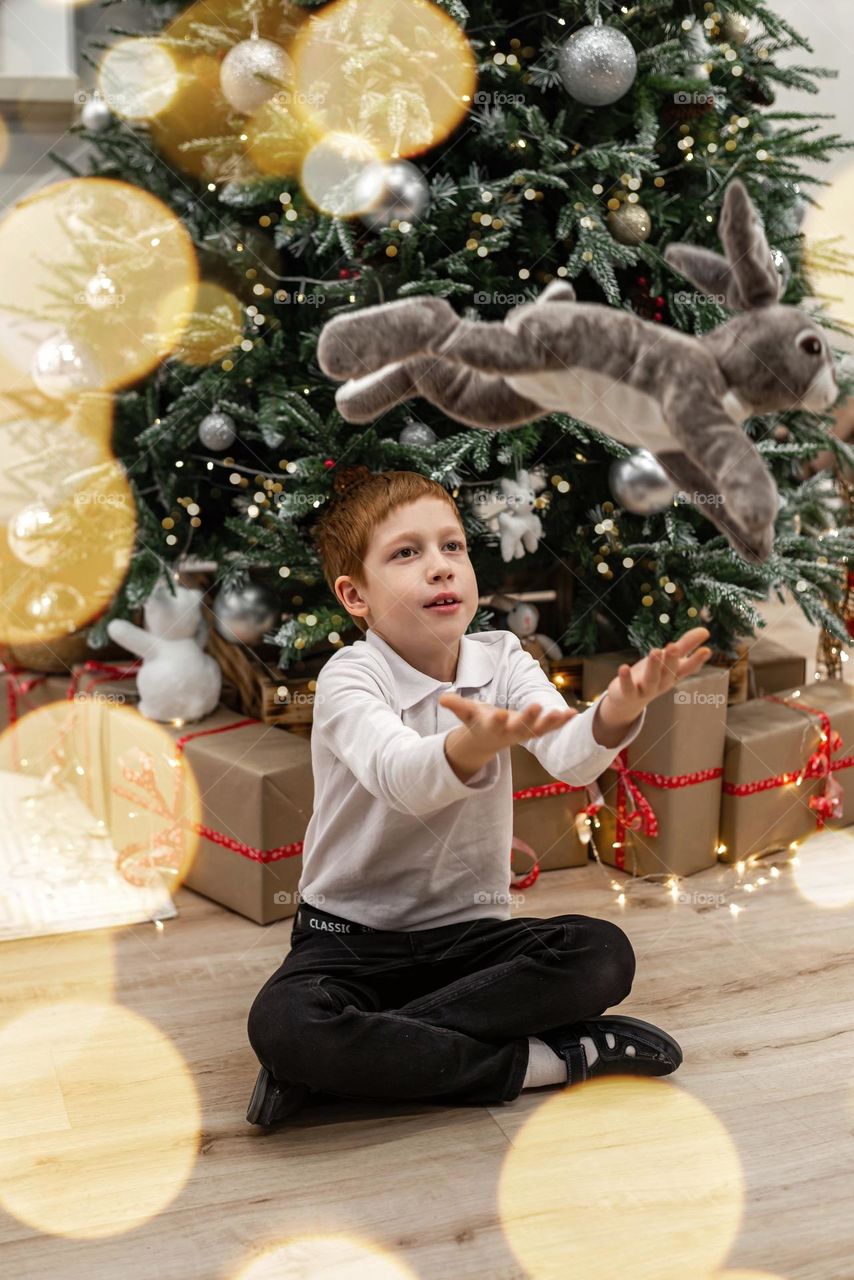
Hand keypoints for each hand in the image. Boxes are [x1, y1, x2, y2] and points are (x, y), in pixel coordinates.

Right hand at [439, 692, 576, 754]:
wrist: (488, 740)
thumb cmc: (478, 720)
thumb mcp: (466, 713)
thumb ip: (456, 706)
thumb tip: (442, 699)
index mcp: (492, 727)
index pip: (494, 724)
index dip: (497, 720)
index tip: (500, 714)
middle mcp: (509, 732)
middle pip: (520, 727)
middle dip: (529, 718)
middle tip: (538, 707)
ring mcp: (524, 733)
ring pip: (539, 730)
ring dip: (551, 722)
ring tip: (562, 713)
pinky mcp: (535, 731)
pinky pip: (550, 728)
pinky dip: (561, 722)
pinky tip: (573, 713)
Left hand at [608, 627, 712, 721]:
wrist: (629, 700)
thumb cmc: (653, 675)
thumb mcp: (669, 660)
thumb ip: (686, 645)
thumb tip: (706, 630)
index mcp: (673, 674)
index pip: (688, 668)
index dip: (697, 660)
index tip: (706, 650)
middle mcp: (662, 683)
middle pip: (669, 672)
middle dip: (672, 660)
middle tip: (674, 646)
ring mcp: (646, 690)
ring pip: (651, 679)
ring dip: (653, 666)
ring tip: (655, 651)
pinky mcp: (628, 693)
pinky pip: (628, 688)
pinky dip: (626, 679)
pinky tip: (624, 667)